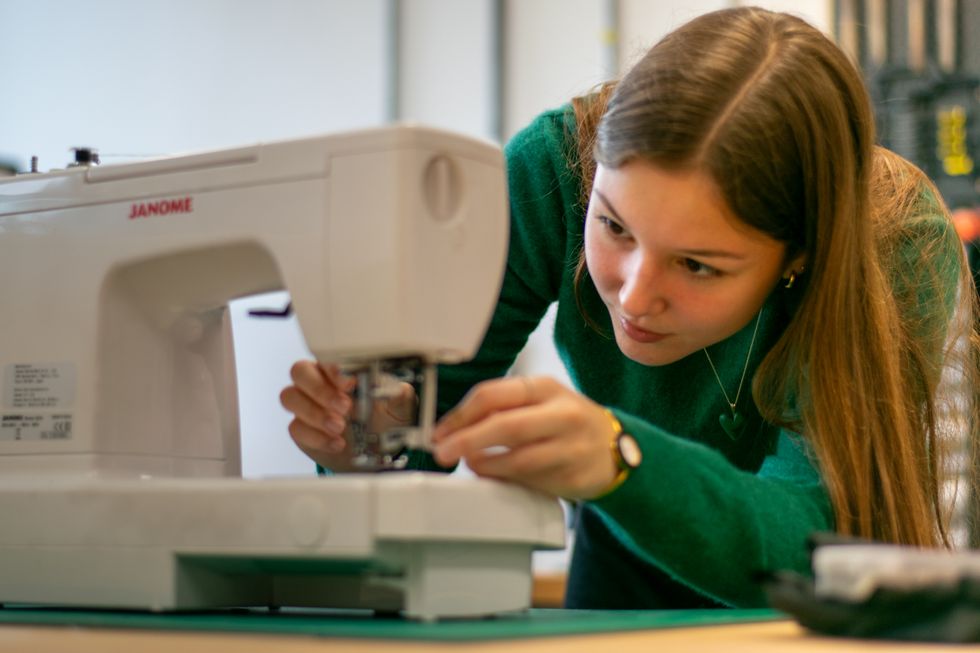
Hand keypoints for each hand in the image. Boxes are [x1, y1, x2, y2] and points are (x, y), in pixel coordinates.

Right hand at [279, 360, 415, 470]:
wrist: (375, 451)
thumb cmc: (384, 419)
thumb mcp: (398, 408)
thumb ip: (399, 396)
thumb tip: (399, 389)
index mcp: (341, 370)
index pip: (326, 357)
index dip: (333, 368)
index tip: (350, 383)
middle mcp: (319, 382)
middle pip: (299, 371)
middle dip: (320, 390)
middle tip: (345, 408)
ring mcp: (307, 405)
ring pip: (289, 397)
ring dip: (314, 413)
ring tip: (339, 428)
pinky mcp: (301, 429)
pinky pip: (295, 427)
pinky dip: (316, 437)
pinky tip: (337, 444)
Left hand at [431, 376, 618, 499]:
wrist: (616, 448)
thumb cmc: (566, 422)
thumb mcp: (540, 402)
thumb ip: (502, 408)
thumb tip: (453, 428)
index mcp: (545, 388)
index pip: (493, 395)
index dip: (460, 415)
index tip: (440, 432)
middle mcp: (562, 413)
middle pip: (505, 426)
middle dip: (467, 441)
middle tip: (443, 453)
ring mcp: (571, 446)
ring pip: (518, 459)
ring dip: (486, 465)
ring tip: (472, 465)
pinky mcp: (575, 476)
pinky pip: (532, 481)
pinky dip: (508, 480)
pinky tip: (499, 477)